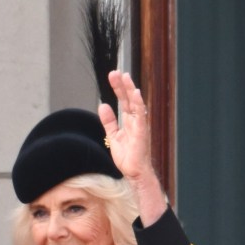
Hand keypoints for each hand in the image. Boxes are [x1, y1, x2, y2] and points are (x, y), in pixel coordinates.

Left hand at [98, 70, 166, 224]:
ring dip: (130, 90)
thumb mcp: (113, 136)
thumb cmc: (127, 156)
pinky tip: (136, 94)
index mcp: (128, 121)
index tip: (112, 76)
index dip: (118, 88)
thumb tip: (102, 105)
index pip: (123, 100)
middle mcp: (135, 120)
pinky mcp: (142, 131)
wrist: (133, 172)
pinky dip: (139, 104)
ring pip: (135, 103)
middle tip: (115, 72)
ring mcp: (140, 125)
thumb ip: (108, 121)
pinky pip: (141, 115)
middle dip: (122, 85)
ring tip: (125, 77)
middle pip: (128, 98)